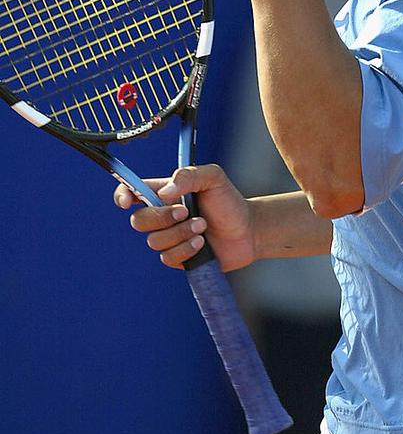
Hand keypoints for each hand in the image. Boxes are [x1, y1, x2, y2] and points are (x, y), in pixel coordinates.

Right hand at [113, 164, 255, 271]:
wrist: (248, 230)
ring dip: (180, 233)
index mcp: (164, 192)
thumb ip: (189, 175)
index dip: (122, 196)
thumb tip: (164, 193)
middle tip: (186, 211)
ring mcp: (168, 237)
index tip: (127, 202)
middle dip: (162, 217)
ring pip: (154, 241)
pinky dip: (185, 249)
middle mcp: (162, 215)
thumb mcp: (214, 178)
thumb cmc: (229, 201)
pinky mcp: (177, 257)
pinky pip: (167, 257)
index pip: (132, 191)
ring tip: (202, 226)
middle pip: (138, 221)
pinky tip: (201, 243)